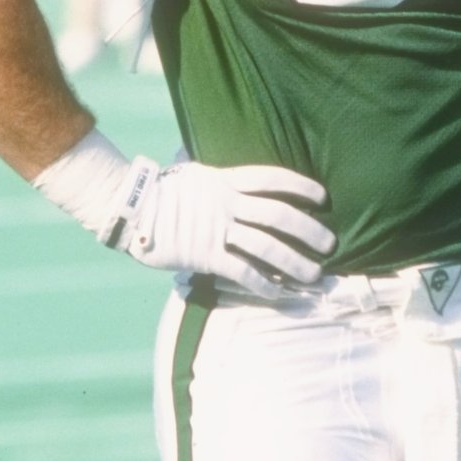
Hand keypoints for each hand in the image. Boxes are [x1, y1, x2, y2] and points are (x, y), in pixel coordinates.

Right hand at [119, 158, 335, 297]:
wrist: (129, 208)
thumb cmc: (160, 190)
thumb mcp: (193, 172)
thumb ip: (218, 174)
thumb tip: (229, 166)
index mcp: (225, 180)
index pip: (272, 179)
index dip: (300, 187)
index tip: (322, 197)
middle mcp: (227, 203)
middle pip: (278, 215)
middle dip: (309, 230)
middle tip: (330, 243)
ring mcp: (217, 230)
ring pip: (266, 247)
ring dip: (295, 262)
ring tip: (316, 275)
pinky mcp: (205, 256)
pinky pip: (242, 272)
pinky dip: (264, 284)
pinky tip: (281, 294)